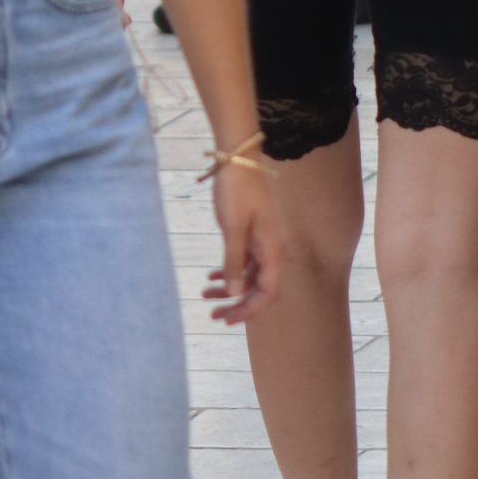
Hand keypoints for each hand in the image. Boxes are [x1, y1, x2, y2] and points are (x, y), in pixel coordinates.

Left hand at [205, 161, 281, 324]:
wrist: (238, 159)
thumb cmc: (237, 191)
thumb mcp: (232, 228)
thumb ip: (233, 261)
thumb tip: (234, 293)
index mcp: (272, 249)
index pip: (268, 291)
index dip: (250, 309)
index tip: (227, 319)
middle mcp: (271, 248)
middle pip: (259, 288)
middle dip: (238, 304)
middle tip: (214, 316)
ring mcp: (262, 241)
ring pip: (249, 275)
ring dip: (230, 288)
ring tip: (205, 295)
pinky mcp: (251, 233)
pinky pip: (244, 261)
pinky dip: (229, 271)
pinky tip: (212, 276)